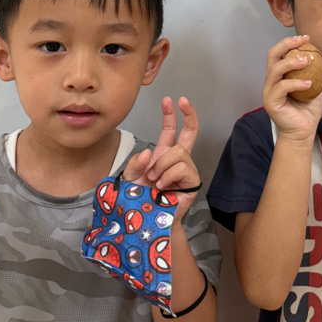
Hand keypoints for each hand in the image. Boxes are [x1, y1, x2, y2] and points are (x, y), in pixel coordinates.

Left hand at [123, 97, 200, 222]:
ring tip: (154, 180)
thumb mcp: (130, 178)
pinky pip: (182, 167)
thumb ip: (136, 163)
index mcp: (163, 155)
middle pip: (190, 132)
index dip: (170, 114)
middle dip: (189, 114)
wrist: (147, 222)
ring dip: (162, 165)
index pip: (170, 130)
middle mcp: (177, 160)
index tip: (169, 99)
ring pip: (178, 152)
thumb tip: (149, 153)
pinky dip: (168, 175)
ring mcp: (186, 170)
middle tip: (184, 101)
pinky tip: (161, 187)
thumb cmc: (139, 201)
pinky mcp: (192, 183)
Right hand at [262, 35, 321, 145]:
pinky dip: (295, 83)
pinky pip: (281, 87)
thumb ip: (321, 73)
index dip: (290, 42)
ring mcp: (269, 91)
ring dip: (291, 62)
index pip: (280, 53)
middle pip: (272, 56)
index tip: (306, 37)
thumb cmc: (308, 111)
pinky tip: (309, 84)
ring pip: (275, 70)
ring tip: (306, 61)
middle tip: (302, 41)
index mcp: (280, 76)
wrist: (303, 132)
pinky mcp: (270, 102)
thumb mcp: (318, 88)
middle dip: (286, 45)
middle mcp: (271, 81)